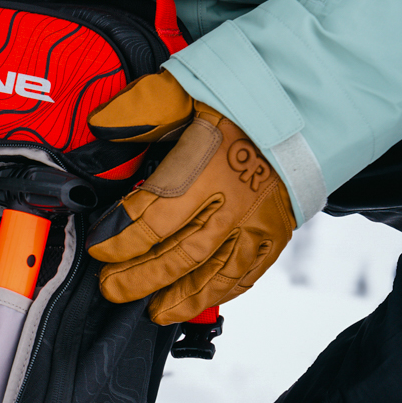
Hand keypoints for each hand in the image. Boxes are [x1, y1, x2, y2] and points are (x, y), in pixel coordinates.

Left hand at [86, 71, 295, 324]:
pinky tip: (190, 305)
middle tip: (111, 288)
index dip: (120, 236)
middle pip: (178, 252)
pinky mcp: (274, 236)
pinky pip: (244, 275)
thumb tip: (100, 124)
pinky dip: (216, 294)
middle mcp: (233, 201)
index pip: (152, 213)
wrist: (303, 111)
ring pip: (212, 273)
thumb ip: (141, 109)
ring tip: (150, 310)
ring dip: (178, 296)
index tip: (98, 249)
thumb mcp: (185, 91)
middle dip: (139, 276)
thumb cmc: (236, 103)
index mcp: (205, 166)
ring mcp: (256, 224)